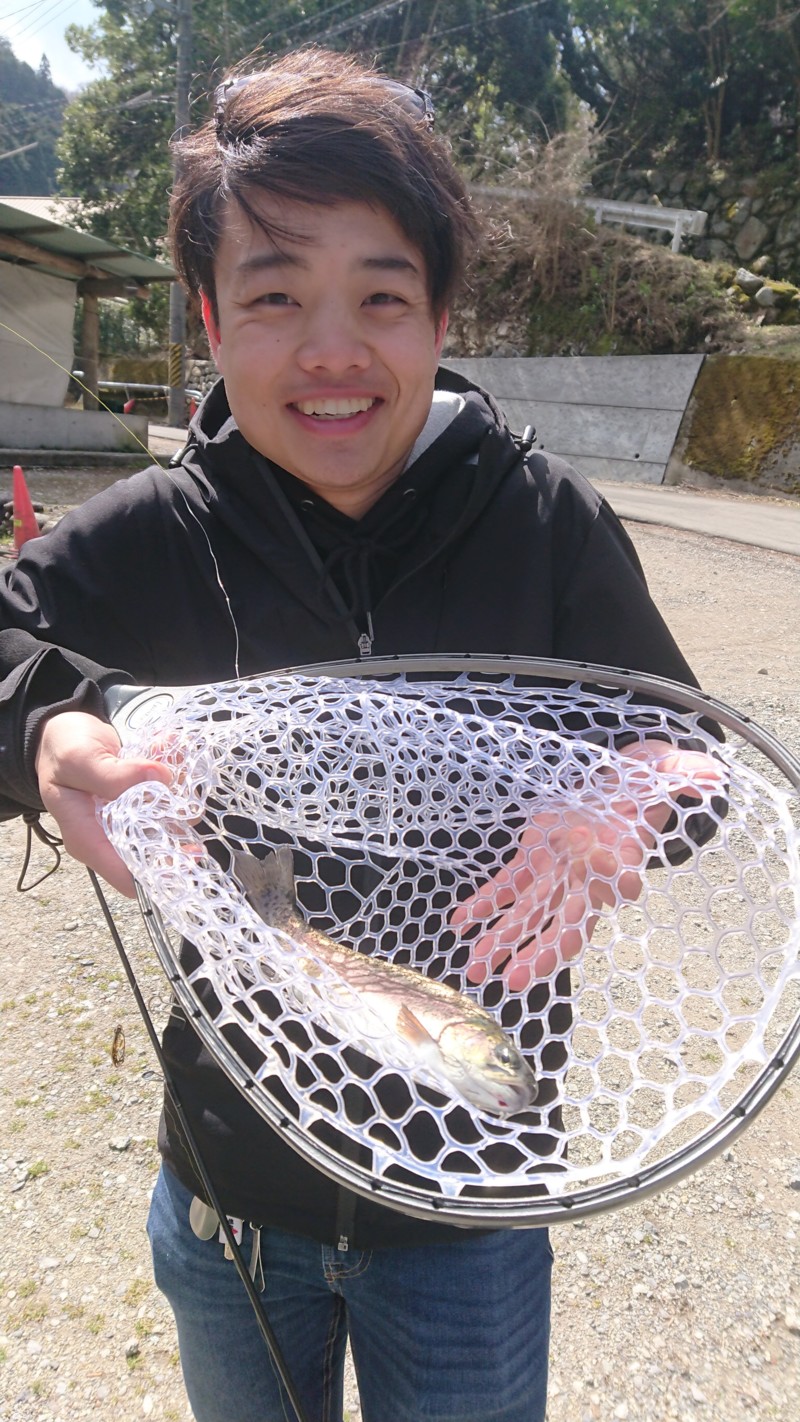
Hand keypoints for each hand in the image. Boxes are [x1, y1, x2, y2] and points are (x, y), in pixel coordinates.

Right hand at [35, 710, 171, 895]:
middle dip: (179, 828)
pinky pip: (170, 799)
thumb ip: (113, 775)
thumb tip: (158, 780)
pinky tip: (170, 751)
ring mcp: (129, 821)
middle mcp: (110, 836)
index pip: (127, 877)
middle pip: (156, 855)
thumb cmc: (62, 748)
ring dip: (181, 794)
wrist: (62, 730)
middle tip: (189, 800)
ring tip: (176, 762)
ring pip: (171, 824)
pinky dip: (177, 776)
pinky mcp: (142, 804)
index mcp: (87, 838)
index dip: (160, 873)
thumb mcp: (79, 759)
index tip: (190, 852)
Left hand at [451, 742, 723, 992]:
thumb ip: (682, 773)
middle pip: (567, 923)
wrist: (616, 786)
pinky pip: (503, 887)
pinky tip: (458, 924)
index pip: (620, 879)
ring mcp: (556, 873)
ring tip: (475, 969)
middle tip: (519, 979)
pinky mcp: (531, 859)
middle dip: (542, 951)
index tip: (623, 891)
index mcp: (619, 858)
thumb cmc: (642, 783)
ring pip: (527, 915)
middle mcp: (586, 878)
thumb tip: (712, 774)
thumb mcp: (662, 772)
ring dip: (501, 942)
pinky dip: (481, 905)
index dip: (617, 885)